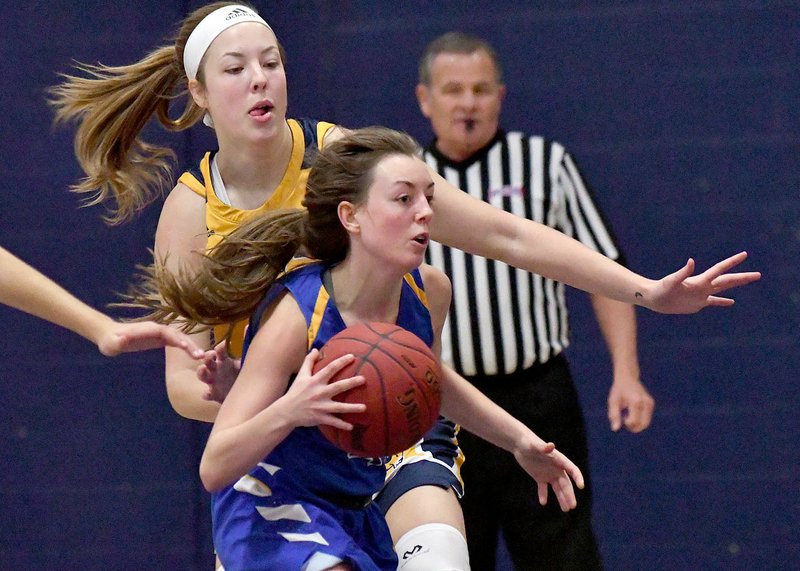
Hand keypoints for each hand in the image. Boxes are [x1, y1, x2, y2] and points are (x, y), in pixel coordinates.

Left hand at [98, 321, 202, 358]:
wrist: (111, 336)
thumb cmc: (110, 341)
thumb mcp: (111, 343)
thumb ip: (118, 342)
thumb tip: (123, 339)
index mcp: (148, 329)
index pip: (165, 332)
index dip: (175, 337)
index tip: (185, 346)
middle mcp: (157, 328)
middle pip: (176, 334)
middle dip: (189, 343)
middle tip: (200, 355)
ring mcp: (161, 333)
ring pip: (180, 337)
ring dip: (192, 346)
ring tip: (202, 357)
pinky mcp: (162, 338)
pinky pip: (178, 342)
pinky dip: (187, 347)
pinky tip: (196, 356)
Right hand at [197, 341, 240, 402]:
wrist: (241, 394)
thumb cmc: (240, 374)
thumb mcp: (244, 360)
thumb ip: (246, 344)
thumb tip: (249, 326)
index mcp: (224, 360)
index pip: (220, 350)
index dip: (221, 347)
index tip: (224, 344)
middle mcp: (216, 369)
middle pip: (208, 360)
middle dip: (207, 357)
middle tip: (210, 355)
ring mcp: (213, 381)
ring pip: (202, 375)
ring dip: (201, 372)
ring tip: (202, 369)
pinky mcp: (213, 394)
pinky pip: (207, 394)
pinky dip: (206, 394)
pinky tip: (207, 394)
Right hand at [277, 349, 366, 430]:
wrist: (286, 411)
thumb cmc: (295, 392)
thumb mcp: (301, 375)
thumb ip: (308, 361)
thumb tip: (316, 349)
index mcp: (315, 381)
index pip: (330, 369)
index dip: (341, 362)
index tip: (353, 357)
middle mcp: (319, 393)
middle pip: (338, 387)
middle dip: (351, 383)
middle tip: (363, 379)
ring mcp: (320, 406)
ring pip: (338, 407)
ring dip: (352, 408)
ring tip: (364, 408)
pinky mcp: (320, 418)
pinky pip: (333, 422)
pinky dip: (341, 425)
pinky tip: (351, 427)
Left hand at [513, 435, 584, 511]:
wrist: (520, 444)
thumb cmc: (529, 442)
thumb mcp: (535, 445)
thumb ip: (543, 447)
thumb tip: (551, 445)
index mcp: (559, 460)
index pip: (572, 469)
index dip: (577, 477)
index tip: (581, 486)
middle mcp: (556, 468)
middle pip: (565, 483)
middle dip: (569, 495)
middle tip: (572, 506)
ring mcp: (548, 473)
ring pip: (557, 488)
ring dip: (561, 498)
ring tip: (565, 509)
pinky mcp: (539, 477)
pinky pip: (543, 488)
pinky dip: (543, 495)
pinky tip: (543, 502)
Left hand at [608, 376, 653, 431]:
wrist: (627, 377)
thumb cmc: (618, 390)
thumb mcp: (613, 401)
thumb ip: (614, 415)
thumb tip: (615, 429)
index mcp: (635, 401)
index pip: (634, 421)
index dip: (627, 424)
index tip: (622, 418)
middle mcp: (645, 402)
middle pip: (642, 424)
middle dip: (633, 427)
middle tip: (625, 420)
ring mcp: (650, 402)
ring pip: (646, 423)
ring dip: (637, 425)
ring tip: (628, 418)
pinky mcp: (651, 403)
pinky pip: (647, 418)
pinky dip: (640, 420)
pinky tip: (633, 413)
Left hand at [646, 251, 760, 313]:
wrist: (655, 299)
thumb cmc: (662, 289)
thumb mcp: (673, 281)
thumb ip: (683, 272)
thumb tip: (691, 261)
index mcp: (700, 280)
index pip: (720, 269)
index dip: (732, 262)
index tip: (744, 254)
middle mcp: (704, 286)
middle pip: (727, 280)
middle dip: (742, 277)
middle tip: (758, 274)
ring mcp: (702, 294)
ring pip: (723, 289)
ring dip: (736, 285)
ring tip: (748, 280)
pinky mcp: (698, 303)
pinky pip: (714, 302)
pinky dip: (723, 302)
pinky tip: (731, 302)